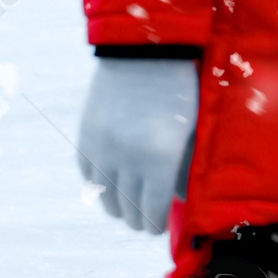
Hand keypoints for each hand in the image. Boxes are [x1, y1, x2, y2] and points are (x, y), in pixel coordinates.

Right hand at [77, 57, 198, 233]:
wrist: (143, 50)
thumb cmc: (179, 88)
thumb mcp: (190, 130)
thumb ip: (183, 167)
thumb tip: (180, 201)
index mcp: (159, 158)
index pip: (153, 210)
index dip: (154, 224)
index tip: (157, 228)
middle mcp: (127, 157)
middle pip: (128, 208)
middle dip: (138, 220)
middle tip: (145, 223)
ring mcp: (103, 147)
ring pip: (104, 196)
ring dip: (116, 207)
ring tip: (125, 209)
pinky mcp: (87, 135)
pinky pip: (88, 174)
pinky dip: (98, 185)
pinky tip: (108, 188)